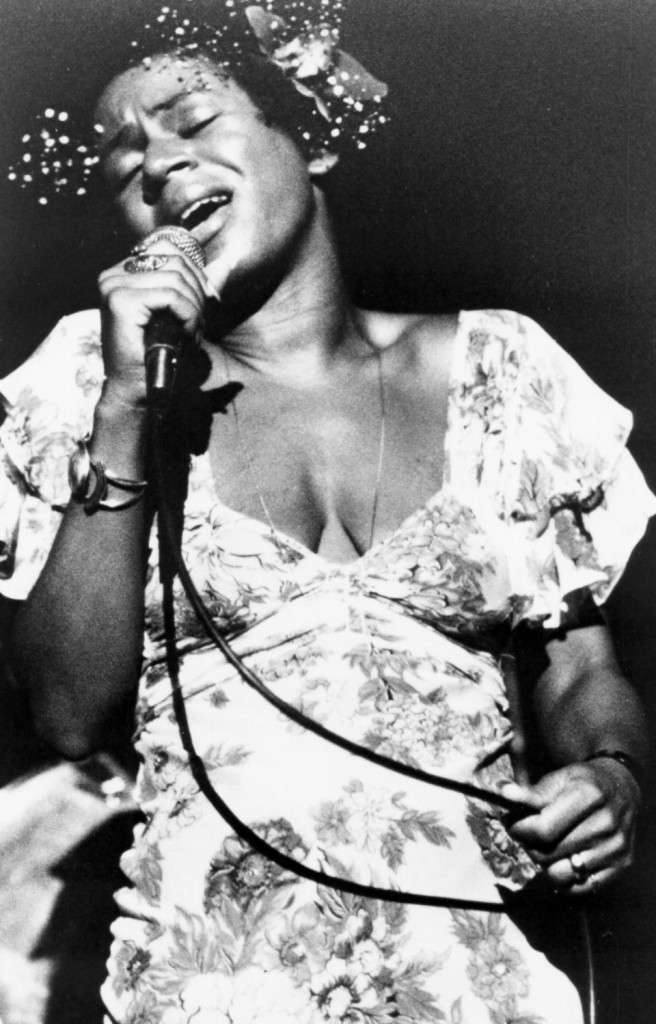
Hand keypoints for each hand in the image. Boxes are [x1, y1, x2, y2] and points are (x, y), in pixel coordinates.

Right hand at [98, 238, 206, 405]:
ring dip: (194, 307)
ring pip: (175, 279)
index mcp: (123, 273)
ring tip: (192, 332)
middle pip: (174, 260)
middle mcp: (113, 275)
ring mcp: (113, 286)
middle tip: (199, 322)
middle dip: (198, 291)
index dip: (195, 265)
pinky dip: (187, 315)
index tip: (206, 292)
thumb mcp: (181, 314)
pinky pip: (170, 295)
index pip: (166, 247)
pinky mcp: (120, 301)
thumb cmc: (158, 355)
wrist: (134, 390)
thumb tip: (229, 263)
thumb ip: (199, 286)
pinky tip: (186, 335)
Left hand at [503, 758, 641, 894]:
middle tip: (529, 836)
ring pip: (561, 875)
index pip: (543, 829)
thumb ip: (530, 793)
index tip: (512, 825)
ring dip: (545, 865)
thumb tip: (502, 793)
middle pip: (548, 853)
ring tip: (547, 848)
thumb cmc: (583, 783)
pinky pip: (580, 889)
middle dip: (529, 846)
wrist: (624, 788)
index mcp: (588, 795)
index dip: (519, 830)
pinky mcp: (621, 865)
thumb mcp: (558, 779)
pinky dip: (564, 880)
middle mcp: (605, 823)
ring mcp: (615, 847)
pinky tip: (563, 861)